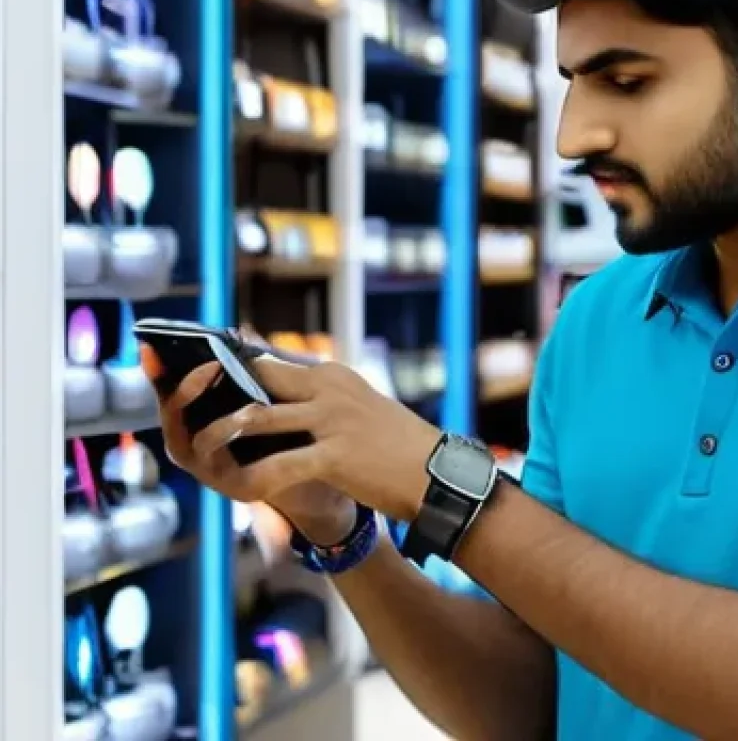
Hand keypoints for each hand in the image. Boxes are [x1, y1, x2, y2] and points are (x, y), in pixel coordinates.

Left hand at [142, 346, 440, 525]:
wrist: (436, 474)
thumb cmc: (396, 445)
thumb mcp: (358, 408)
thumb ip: (320, 399)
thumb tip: (278, 397)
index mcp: (332, 375)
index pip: (271, 362)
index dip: (233, 366)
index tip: (200, 367)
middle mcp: (329, 388)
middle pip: (258, 378)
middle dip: (218, 389)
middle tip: (185, 404)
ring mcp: (331, 418)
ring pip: (257, 417)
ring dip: (222, 433)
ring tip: (200, 447)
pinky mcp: (335, 454)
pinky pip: (278, 465)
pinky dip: (251, 478)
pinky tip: (235, 490)